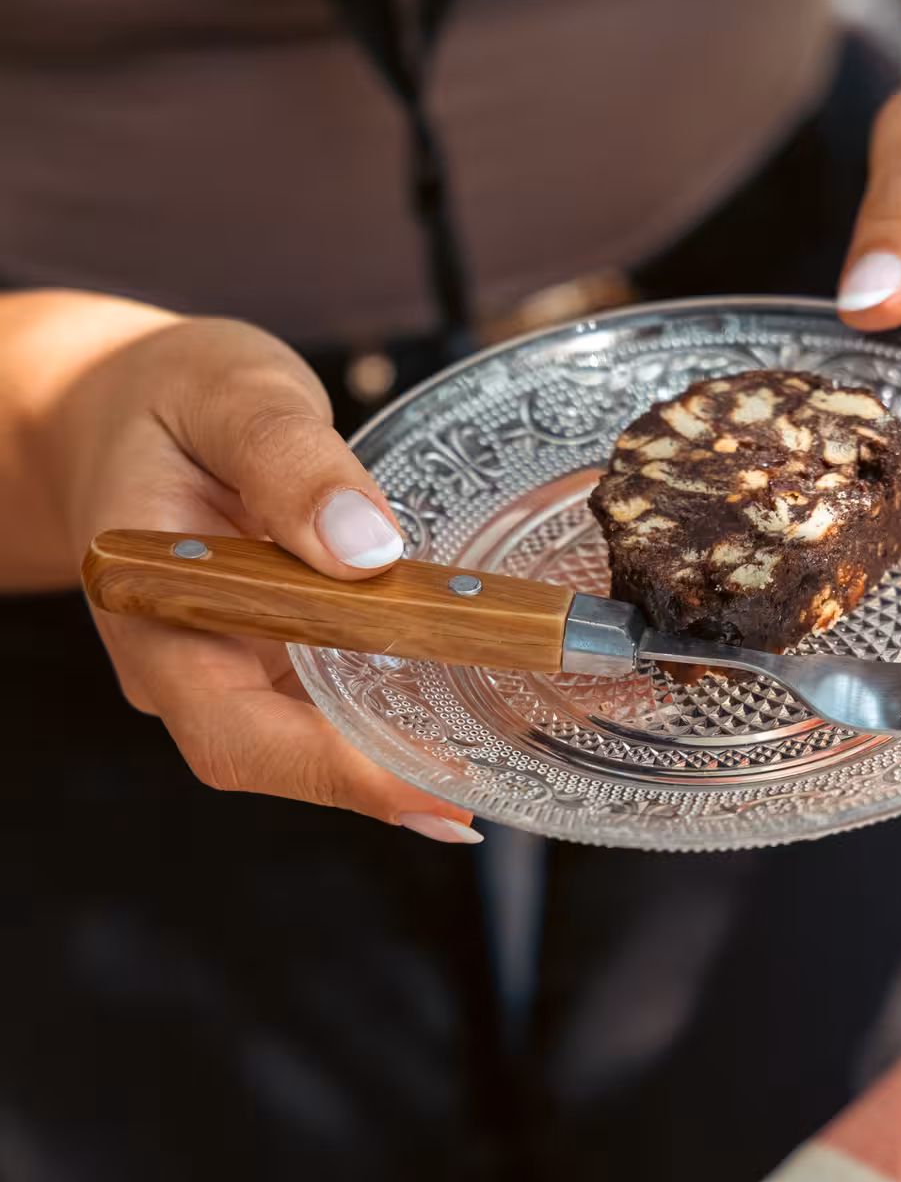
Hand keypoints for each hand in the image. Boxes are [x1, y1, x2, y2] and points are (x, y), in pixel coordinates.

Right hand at [45, 309, 479, 840]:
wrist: (110, 400)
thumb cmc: (162, 392)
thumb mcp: (228, 392)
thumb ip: (289, 457)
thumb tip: (368, 546)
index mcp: (156, 615)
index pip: (234, 734)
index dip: (335, 774)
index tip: (434, 789)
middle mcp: (187, 663)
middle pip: (283, 754)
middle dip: (388, 776)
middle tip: (505, 774)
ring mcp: (228, 662)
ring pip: (314, 735)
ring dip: (401, 746)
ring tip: (509, 748)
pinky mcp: (269, 646)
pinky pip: (330, 691)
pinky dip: (396, 699)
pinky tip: (473, 694)